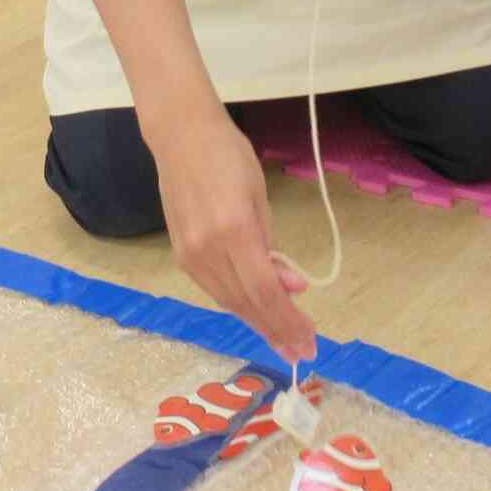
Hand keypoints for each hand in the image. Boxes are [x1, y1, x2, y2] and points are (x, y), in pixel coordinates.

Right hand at [153, 107, 316, 363]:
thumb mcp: (260, 196)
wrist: (180, 137)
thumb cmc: (229, 156)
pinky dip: (240, 304)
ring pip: (229, 302)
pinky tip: (258, 313)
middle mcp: (208, 250)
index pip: (266, 290)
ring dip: (259, 324)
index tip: (310, 342)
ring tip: (285, 342)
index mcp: (234, 230)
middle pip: (247, 303)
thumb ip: (272, 245)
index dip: (289, 320)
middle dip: (278, 331)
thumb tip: (292, 287)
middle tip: (303, 353)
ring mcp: (190, 255)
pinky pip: (216, 289)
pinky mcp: (181, 256)